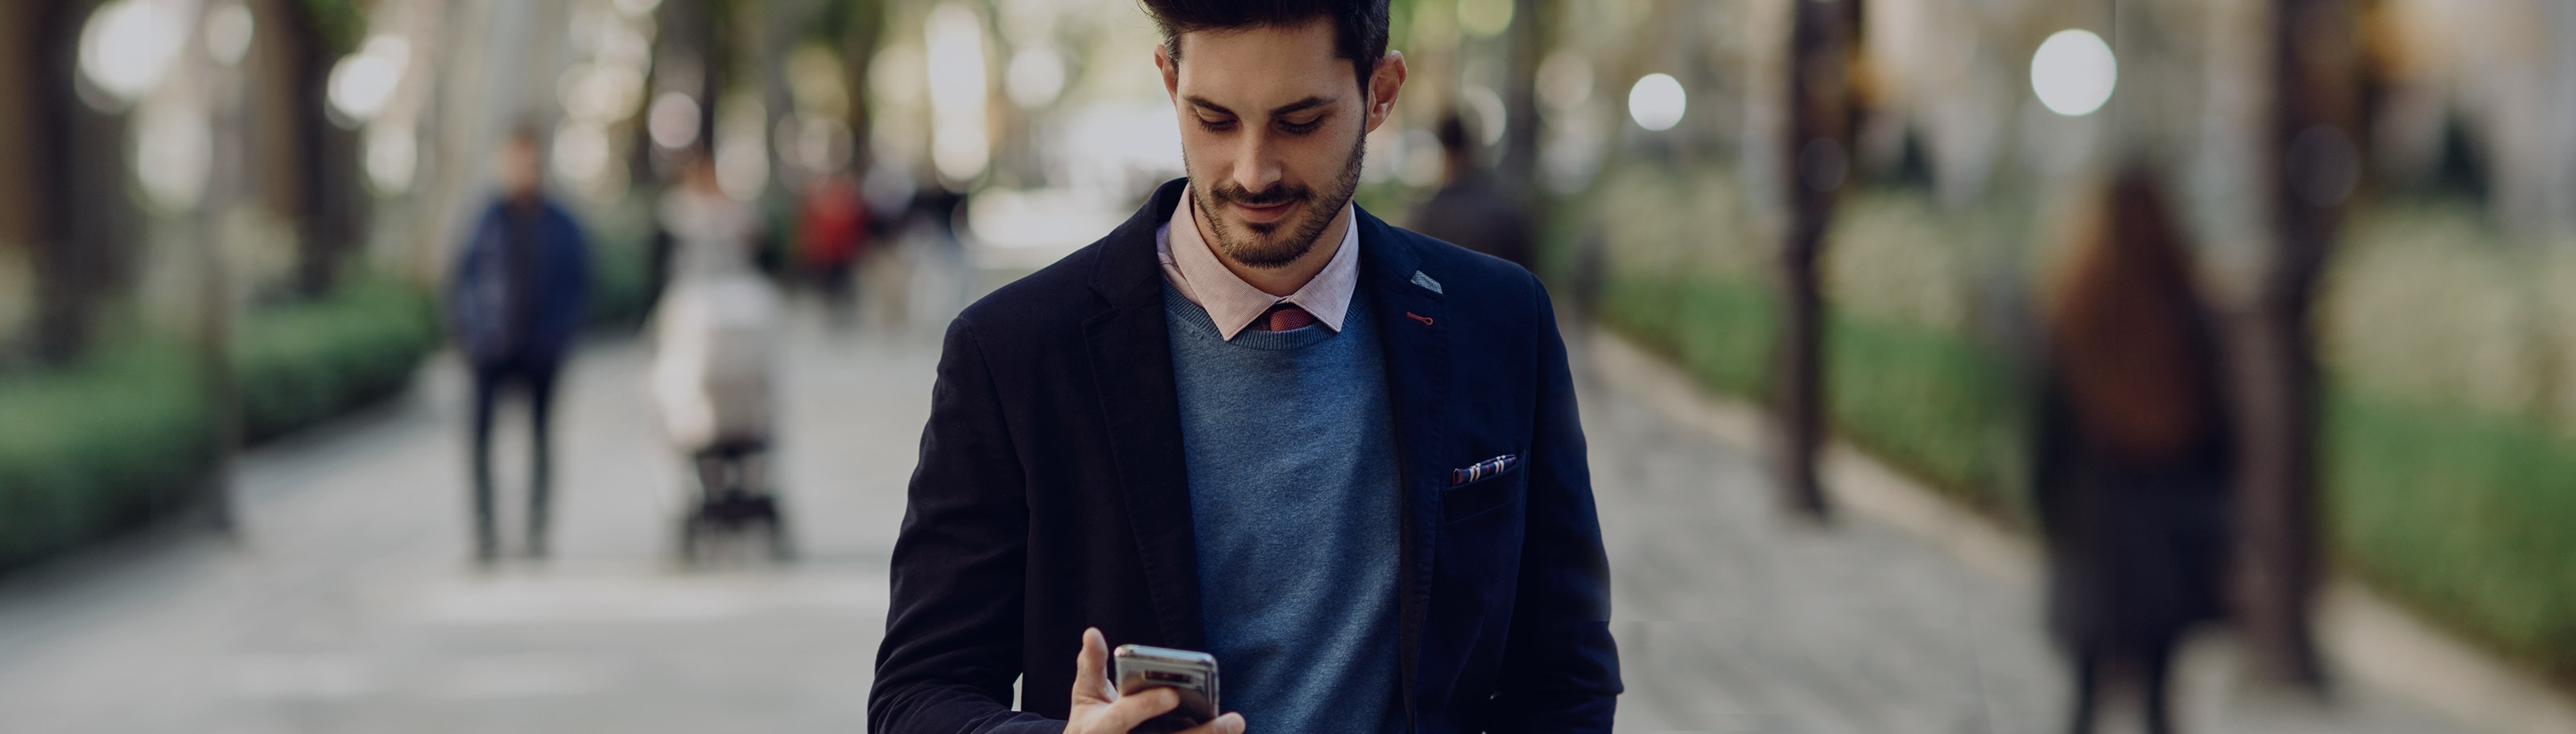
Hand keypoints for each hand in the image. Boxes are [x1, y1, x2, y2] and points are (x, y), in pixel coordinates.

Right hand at [1067, 628, 1245, 733]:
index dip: (1146, 706)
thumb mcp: (1086, 695)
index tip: (1173, 693)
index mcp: (1099, 729)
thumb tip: (1092, 633)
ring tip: (1235, 723)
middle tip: (1233, 720)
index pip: (1122, 717)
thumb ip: (1091, 665)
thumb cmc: (1091, 723)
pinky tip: (1228, 731)